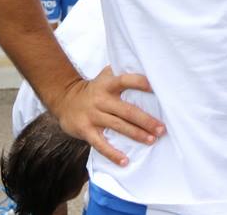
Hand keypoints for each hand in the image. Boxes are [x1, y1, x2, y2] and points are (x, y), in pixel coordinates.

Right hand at [50, 66, 164, 166]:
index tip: (155, 88)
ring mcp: (93, 116)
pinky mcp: (85, 130)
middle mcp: (101, 99)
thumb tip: (146, 66)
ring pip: (118, 126)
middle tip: (161, 128)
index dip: (139, 83)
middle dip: (146, 120)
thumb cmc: (95, 88)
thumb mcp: (105, 76)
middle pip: (127, 110)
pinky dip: (113, 154)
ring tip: (151, 140)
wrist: (65, 99)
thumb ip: (122, 71)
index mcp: (108, 84)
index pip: (125, 80)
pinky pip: (100, 144)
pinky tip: (125, 161)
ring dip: (136, 134)